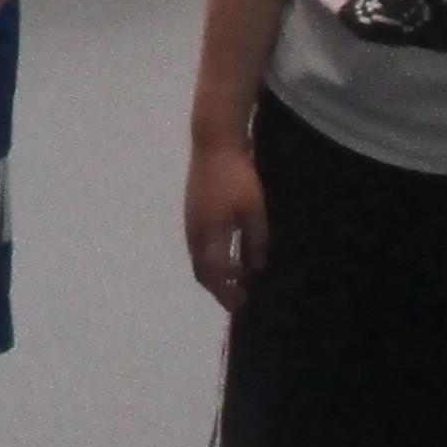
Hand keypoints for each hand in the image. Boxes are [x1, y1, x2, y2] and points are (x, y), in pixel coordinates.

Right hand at [184, 135, 268, 312]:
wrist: (213, 144)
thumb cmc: (237, 177)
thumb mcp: (254, 210)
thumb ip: (255, 241)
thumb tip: (255, 267)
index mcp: (210, 235)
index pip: (216, 274)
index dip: (228, 291)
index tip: (243, 302)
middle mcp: (195, 233)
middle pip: (202, 271)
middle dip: (219, 289)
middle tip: (238, 299)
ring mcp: (190, 221)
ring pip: (198, 259)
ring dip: (215, 274)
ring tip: (235, 279)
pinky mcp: (192, 211)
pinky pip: (198, 246)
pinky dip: (211, 258)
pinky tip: (227, 254)